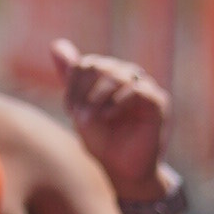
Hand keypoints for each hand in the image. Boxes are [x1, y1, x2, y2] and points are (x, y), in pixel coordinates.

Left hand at [54, 41, 170, 199]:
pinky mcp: (157, 101)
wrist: (122, 170)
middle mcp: (128, 76)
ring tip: (91, 119)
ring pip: (116, 74)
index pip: (86, 64)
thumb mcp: (80, 107)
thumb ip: (71, 77)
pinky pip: (137, 89)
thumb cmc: (102, 140)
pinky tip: (108, 117)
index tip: (70, 111)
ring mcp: (144, 87)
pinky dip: (118, 102)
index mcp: (110, 75)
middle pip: (99, 66)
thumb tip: (56, 44)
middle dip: (83, 92)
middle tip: (79, 117)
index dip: (73, 86)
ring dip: (97, 97)